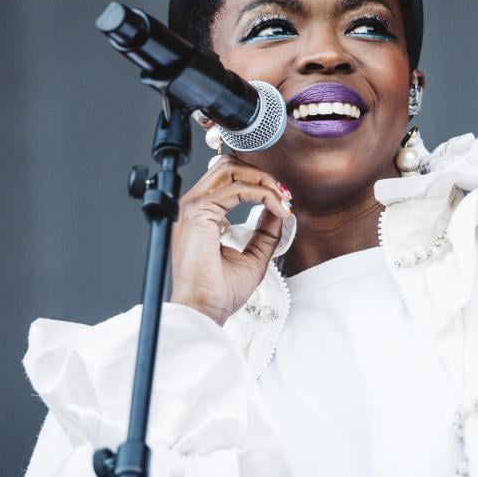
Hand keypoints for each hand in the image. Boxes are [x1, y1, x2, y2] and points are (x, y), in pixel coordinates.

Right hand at [170, 156, 290, 324]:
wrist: (204, 310)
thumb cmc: (219, 291)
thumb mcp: (253, 256)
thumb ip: (264, 231)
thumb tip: (278, 210)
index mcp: (201, 214)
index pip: (228, 179)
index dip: (259, 183)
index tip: (283, 202)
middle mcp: (194, 206)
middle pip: (228, 166)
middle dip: (262, 176)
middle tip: (284, 196)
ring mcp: (193, 206)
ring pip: (231, 170)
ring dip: (263, 181)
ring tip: (282, 201)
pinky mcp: (199, 212)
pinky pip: (237, 189)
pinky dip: (263, 194)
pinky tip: (277, 209)